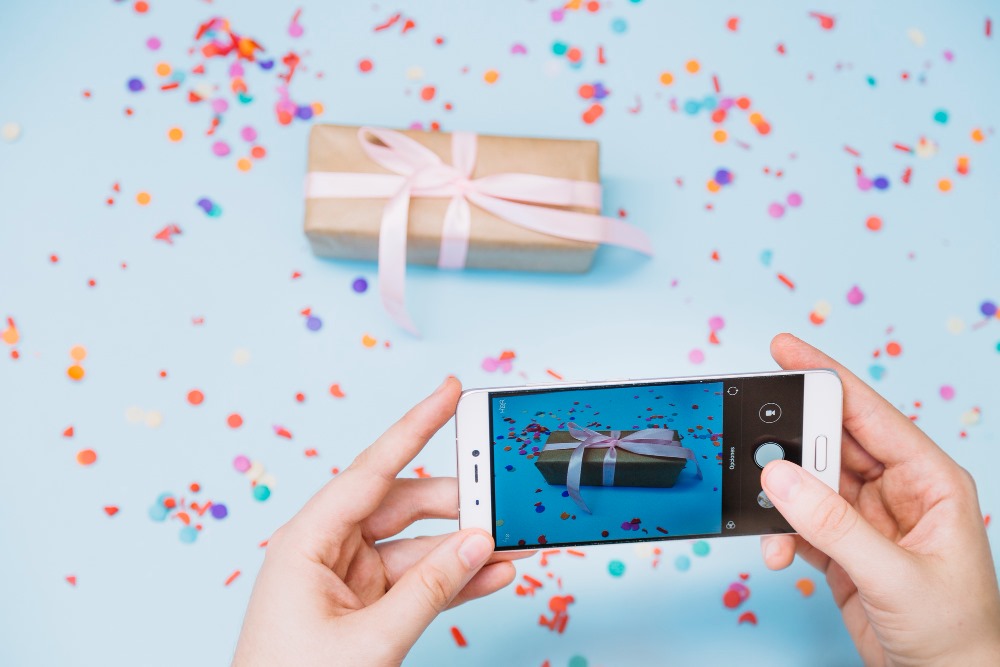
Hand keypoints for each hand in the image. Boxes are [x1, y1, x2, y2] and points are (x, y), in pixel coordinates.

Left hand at [233, 377, 521, 666]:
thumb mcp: (369, 640)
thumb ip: (429, 590)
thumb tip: (476, 544)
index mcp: (308, 540)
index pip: (372, 470)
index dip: (416, 426)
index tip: (451, 392)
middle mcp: (328, 548)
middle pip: (403, 504)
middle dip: (456, 501)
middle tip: (502, 495)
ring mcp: (349, 578)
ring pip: (418, 545)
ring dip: (463, 546)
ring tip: (512, 540)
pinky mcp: (366, 605)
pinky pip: (419, 579)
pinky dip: (453, 578)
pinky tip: (492, 572)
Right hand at [760, 334, 999, 664]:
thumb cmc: (954, 634)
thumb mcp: (894, 575)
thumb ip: (833, 524)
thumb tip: (780, 477)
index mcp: (929, 479)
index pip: (870, 413)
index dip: (826, 376)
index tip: (785, 352)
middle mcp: (896, 490)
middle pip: (831, 442)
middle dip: (791, 442)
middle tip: (753, 439)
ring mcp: (865, 518)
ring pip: (808, 482)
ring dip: (781, 498)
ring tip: (765, 511)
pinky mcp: (841, 546)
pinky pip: (798, 521)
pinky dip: (779, 532)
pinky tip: (778, 550)